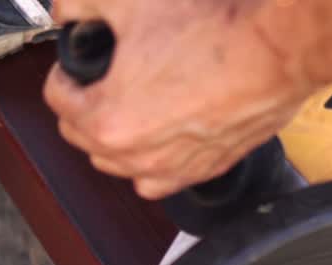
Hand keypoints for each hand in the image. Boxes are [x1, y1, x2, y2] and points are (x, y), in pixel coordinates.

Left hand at [43, 0, 316, 198]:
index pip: (57, 99)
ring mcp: (174, 169)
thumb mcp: (128, 1)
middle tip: (100, 80)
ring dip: (115, 138)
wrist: (274, 53)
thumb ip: (79, 5)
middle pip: (83, 138)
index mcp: (107, 121)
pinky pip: (162, 179)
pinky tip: (162, 132)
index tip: (77, 60)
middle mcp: (138, 156)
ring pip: (120, 165)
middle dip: (83, 106)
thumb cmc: (211, 33)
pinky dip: (153, 160)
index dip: (63, 71)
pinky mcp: (208, 169)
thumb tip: (66, 13)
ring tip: (129, 106)